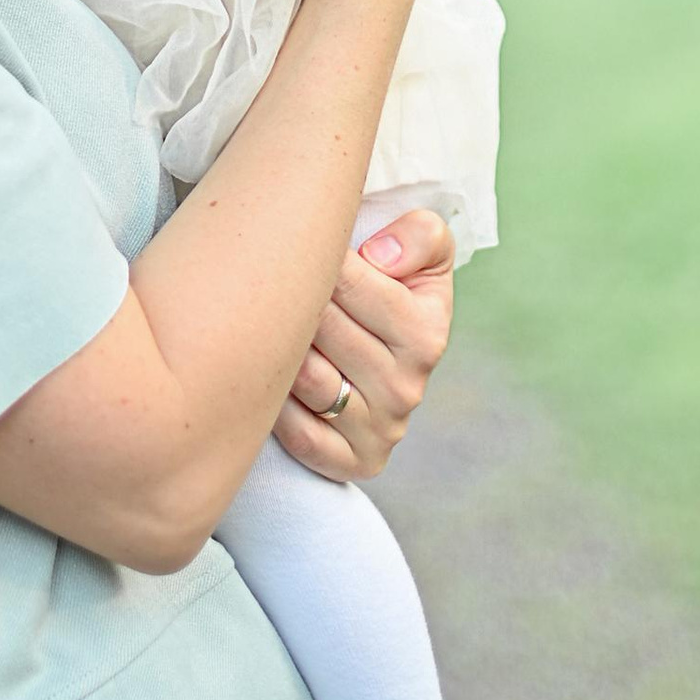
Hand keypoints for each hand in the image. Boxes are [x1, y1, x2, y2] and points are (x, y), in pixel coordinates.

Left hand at [276, 204, 455, 479]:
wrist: (385, 351)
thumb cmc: (394, 289)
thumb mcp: (424, 252)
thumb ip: (421, 236)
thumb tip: (380, 258)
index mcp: (426, 333)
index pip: (349, 283)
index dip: (317, 261)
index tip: (302, 251)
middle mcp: (407, 388)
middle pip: (322, 328)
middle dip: (294, 301)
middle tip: (275, 286)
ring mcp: (380, 430)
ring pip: (306, 378)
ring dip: (282, 350)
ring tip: (273, 328)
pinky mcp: (351, 463)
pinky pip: (298, 433)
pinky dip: (278, 403)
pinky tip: (273, 377)